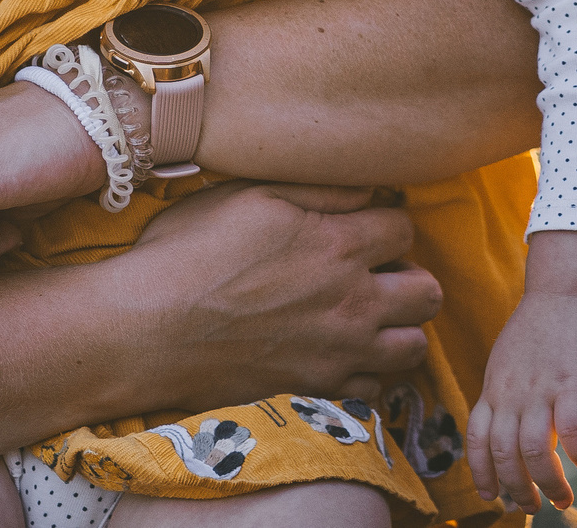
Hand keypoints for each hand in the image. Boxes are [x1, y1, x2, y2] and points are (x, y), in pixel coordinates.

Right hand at [113, 182, 441, 406]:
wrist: (149, 330)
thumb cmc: (189, 252)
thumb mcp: (247, 194)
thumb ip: (318, 188)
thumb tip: (371, 186)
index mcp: (339, 244)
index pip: (404, 228)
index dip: (385, 222)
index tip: (361, 225)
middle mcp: (352, 301)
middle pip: (427, 292)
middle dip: (410, 277)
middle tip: (374, 273)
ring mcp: (339, 352)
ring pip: (414, 346)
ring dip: (398, 328)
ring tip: (365, 316)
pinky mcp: (318, 391)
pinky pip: (375, 389)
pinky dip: (367, 372)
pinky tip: (338, 353)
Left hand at [467, 230, 576, 511]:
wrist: (565, 292)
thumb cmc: (540, 329)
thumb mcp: (508, 362)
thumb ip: (507, 394)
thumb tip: (513, 429)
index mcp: (494, 388)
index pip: (476, 439)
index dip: (481, 472)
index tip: (491, 495)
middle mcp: (511, 393)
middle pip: (503, 454)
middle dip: (517, 489)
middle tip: (532, 507)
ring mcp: (540, 389)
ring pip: (534, 451)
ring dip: (549, 484)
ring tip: (564, 500)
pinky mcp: (572, 383)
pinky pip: (573, 431)